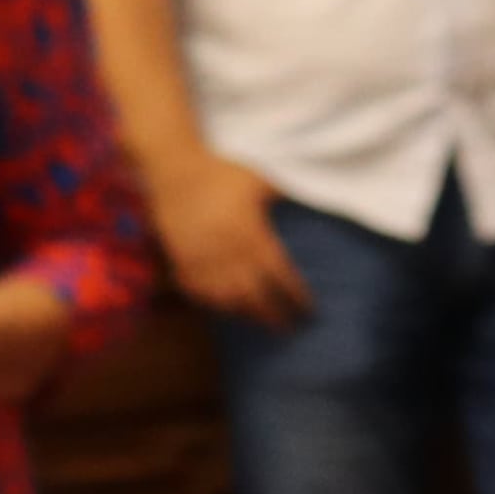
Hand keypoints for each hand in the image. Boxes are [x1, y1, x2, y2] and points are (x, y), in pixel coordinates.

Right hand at [145, 153, 310, 324]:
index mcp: (250, 233)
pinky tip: (227, 309)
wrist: (173, 167)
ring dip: (246, 313)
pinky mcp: (179, 258)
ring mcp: (200, 258)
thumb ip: (287, 195)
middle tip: (290, 326)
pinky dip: (213, 304)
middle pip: (254, 295)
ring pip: (225, 298)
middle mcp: (225, 251)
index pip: (279, 274)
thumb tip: (321, 198)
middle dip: (274, 314)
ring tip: (261, 320)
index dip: (295, 296)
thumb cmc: (221, 172)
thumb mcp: (260, 179)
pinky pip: (197, 291)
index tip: (309, 309)